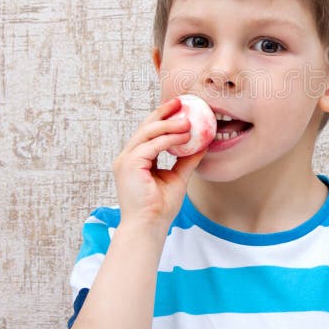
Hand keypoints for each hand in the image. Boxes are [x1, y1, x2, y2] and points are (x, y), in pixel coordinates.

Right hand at [112, 97, 206, 231]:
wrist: (149, 226)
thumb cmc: (160, 207)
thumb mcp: (178, 177)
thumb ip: (187, 160)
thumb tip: (203, 144)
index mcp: (136, 160)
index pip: (148, 133)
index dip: (163, 118)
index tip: (179, 107)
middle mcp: (127, 158)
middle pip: (145, 127)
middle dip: (163, 113)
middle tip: (180, 102)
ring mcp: (126, 161)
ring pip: (147, 133)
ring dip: (169, 124)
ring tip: (187, 120)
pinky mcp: (129, 165)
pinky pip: (151, 145)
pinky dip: (168, 138)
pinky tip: (184, 136)